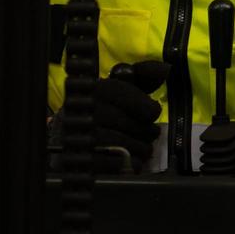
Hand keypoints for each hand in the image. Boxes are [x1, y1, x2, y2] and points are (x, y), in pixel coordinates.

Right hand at [51, 60, 168, 169]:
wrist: (69, 131)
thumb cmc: (104, 108)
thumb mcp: (121, 87)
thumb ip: (142, 77)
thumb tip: (165, 69)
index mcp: (98, 89)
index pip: (127, 96)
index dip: (147, 108)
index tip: (153, 115)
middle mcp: (87, 108)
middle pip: (124, 121)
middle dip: (145, 131)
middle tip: (152, 136)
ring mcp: (80, 133)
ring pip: (118, 142)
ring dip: (139, 148)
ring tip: (146, 150)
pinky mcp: (79, 156)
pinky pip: (108, 162)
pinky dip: (126, 163)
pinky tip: (135, 163)